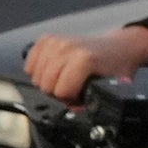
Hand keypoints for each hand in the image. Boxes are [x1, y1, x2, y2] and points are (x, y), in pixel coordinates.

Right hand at [23, 27, 147, 102]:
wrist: (118, 47)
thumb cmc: (115, 66)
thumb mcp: (111, 88)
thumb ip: (92, 101)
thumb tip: (74, 108)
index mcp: (84, 59)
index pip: (60, 91)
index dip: (71, 99)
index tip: (81, 96)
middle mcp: (66, 47)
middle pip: (45, 84)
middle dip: (57, 92)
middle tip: (71, 89)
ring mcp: (55, 42)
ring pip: (34, 75)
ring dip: (47, 81)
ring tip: (63, 80)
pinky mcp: (46, 39)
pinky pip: (29, 63)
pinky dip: (37, 70)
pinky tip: (52, 71)